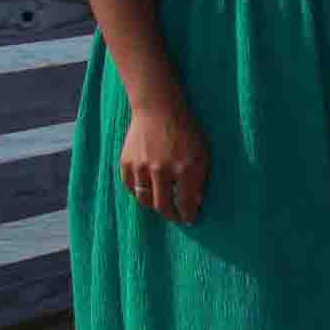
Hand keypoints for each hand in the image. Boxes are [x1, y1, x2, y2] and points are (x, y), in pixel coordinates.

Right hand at [120, 104, 208, 223]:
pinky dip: (139, 194)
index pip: (185, 203)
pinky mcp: (126, 163)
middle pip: (163, 206)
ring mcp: (141, 167)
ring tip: (162, 206)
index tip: (189, 219)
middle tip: (176, 218)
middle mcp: (162, 170)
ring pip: (145, 200)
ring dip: (154, 206)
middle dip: (171, 216)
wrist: (158, 109)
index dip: (187, 215)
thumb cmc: (186, 130)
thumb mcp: (202, 152)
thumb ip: (200, 178)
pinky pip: (131, 188)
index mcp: (185, 168)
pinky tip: (148, 193)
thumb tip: (196, 202)